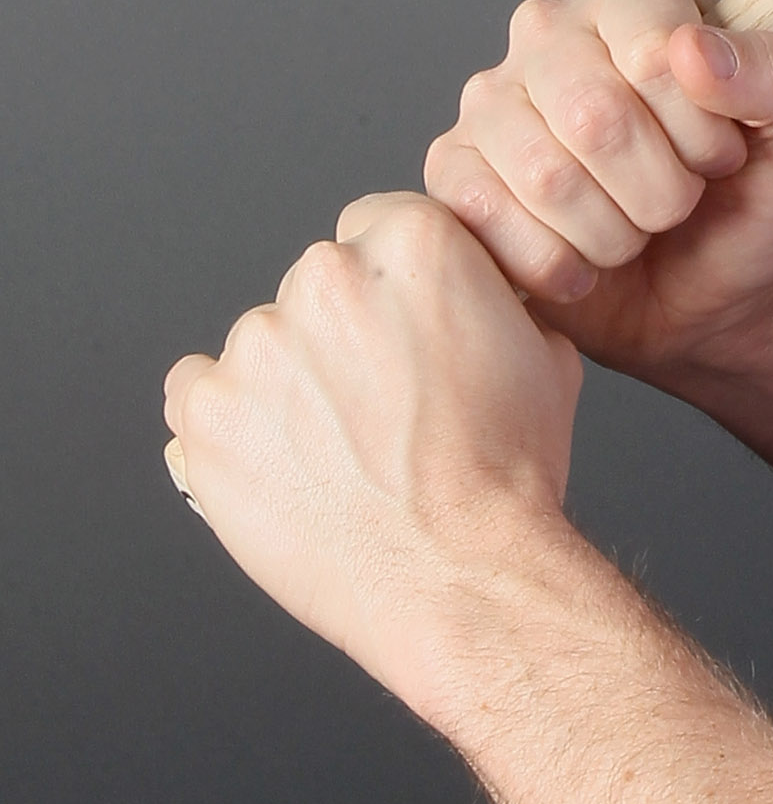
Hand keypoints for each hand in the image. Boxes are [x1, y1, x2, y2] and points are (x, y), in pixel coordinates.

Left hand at [163, 193, 583, 693]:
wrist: (460, 575)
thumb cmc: (505, 478)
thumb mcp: (545, 355)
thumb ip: (491, 299)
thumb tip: (472, 293)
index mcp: (411, 248)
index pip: (378, 227)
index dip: (394, 289)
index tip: (398, 330)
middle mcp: (325, 279)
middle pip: (317, 286)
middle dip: (340, 336)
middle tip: (378, 406)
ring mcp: (255, 346)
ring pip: (260, 346)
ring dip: (287, 384)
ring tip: (337, 452)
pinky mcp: (206, 411)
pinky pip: (196, 396)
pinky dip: (230, 426)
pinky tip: (282, 463)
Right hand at [421, 0, 772, 387]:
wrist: (712, 296)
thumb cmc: (753, 199)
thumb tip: (690, 52)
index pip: (655, 52)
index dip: (702, 129)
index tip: (724, 153)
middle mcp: (550, 31)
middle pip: (594, 116)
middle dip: (661, 189)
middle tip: (680, 202)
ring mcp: (492, 101)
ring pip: (544, 175)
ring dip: (614, 233)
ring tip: (635, 230)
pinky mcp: (454, 173)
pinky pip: (487, 219)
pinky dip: (557, 265)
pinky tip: (585, 263)